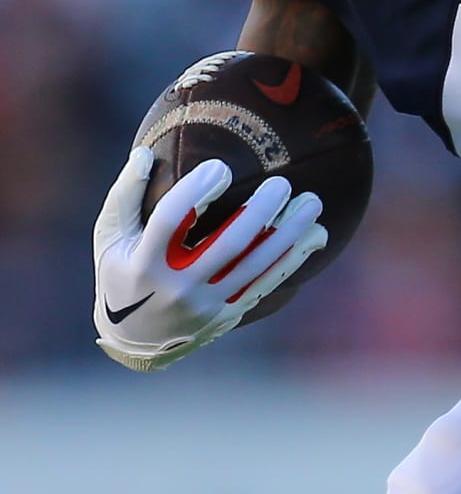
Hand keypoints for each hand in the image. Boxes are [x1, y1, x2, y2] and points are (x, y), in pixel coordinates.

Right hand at [93, 146, 326, 370]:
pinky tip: (316, 234)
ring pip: (256, 265)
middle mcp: (177, 287)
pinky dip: (294, 258)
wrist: (134, 340)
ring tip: (312, 201)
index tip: (220, 166)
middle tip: (282, 183)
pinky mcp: (228, 313)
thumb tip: (142, 153)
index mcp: (144, 263)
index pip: (171, 221)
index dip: (197, 191)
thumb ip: (125, 196)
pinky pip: (267, 283)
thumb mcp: (111, 239)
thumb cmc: (123, 274)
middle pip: (227, 245)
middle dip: (260, 212)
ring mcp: (206, 304)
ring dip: (290, 233)